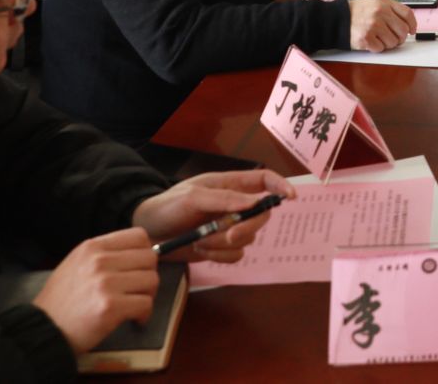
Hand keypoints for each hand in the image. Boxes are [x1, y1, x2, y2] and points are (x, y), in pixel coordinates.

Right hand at [32, 228, 160, 354]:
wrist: (41, 330)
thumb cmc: (61, 302)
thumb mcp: (76, 264)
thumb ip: (104, 255)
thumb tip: (140, 253)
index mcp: (92, 246)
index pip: (139, 236)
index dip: (146, 252)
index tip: (141, 268)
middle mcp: (99, 260)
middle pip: (150, 258)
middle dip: (149, 276)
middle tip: (140, 291)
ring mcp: (105, 283)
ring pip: (151, 280)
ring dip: (148, 296)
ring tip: (135, 306)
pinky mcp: (110, 307)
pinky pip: (145, 304)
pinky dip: (144, 314)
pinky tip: (134, 319)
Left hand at [131, 170, 293, 262]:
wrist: (147, 231)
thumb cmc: (167, 206)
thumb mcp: (191, 197)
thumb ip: (223, 199)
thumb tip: (254, 201)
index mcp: (229, 185)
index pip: (264, 180)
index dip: (280, 186)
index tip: (290, 198)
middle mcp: (234, 206)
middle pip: (260, 215)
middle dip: (246, 227)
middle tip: (227, 236)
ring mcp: (228, 228)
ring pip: (248, 238)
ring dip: (224, 243)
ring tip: (200, 240)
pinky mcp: (220, 248)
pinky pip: (236, 255)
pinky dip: (220, 256)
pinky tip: (200, 250)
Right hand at [349, 0, 415, 50]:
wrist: (337, 19)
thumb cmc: (357, 12)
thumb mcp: (375, 2)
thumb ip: (391, 9)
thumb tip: (408, 25)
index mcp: (384, 3)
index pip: (407, 14)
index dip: (412, 25)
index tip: (412, 31)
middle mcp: (380, 13)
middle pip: (402, 30)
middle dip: (400, 38)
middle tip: (393, 39)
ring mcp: (373, 26)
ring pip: (393, 42)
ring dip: (388, 44)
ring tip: (378, 39)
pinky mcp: (366, 38)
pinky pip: (381, 49)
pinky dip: (377, 48)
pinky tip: (370, 42)